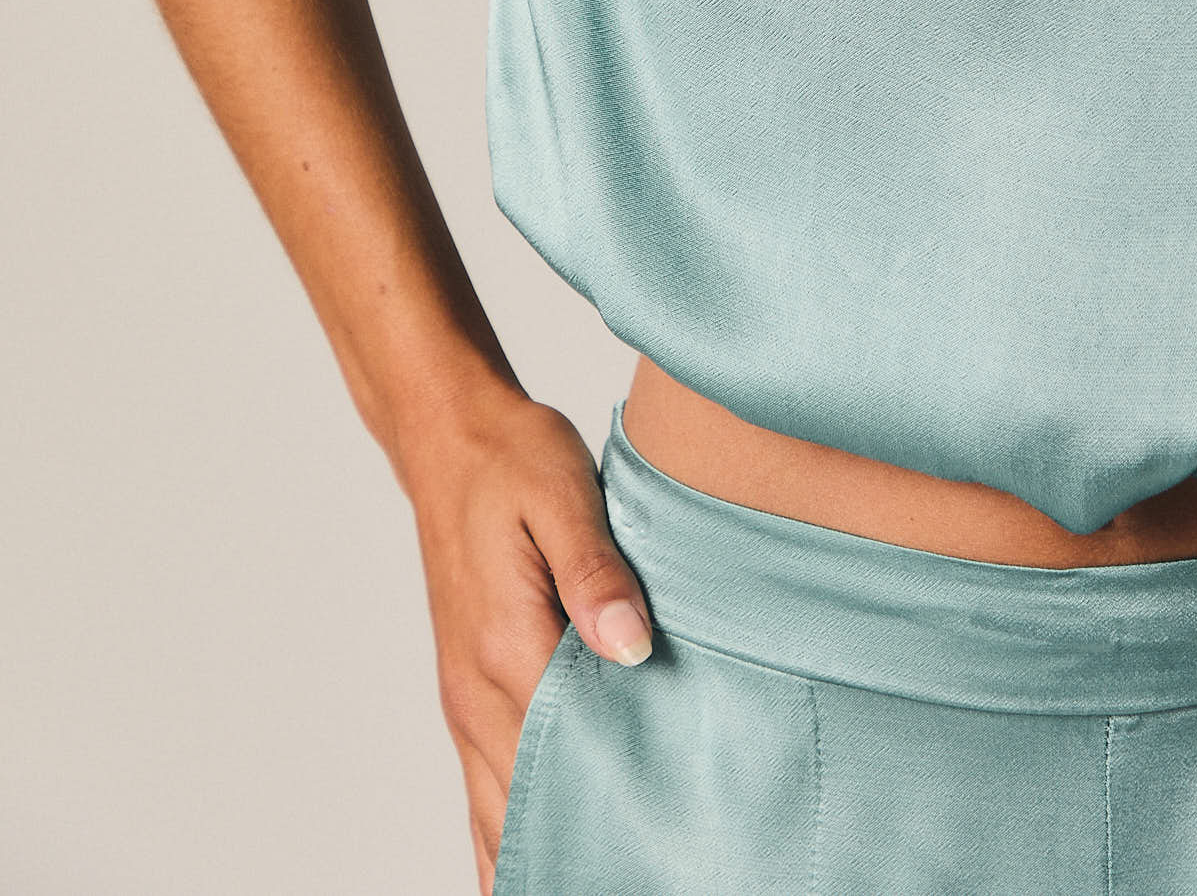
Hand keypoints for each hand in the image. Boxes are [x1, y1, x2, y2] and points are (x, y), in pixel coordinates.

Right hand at [395, 383, 653, 895]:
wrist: (449, 438)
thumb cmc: (512, 458)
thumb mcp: (566, 493)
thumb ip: (597, 573)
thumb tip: (634, 647)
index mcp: (507, 647)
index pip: (564, 758)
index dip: (611, 809)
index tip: (654, 849)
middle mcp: (477, 690)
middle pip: (525, 808)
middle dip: (573, 855)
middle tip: (635, 874)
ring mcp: (466, 698)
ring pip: (495, 813)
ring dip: (536, 855)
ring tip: (596, 883)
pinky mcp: (467, 691)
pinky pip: (482, 788)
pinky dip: (504, 834)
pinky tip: (528, 866)